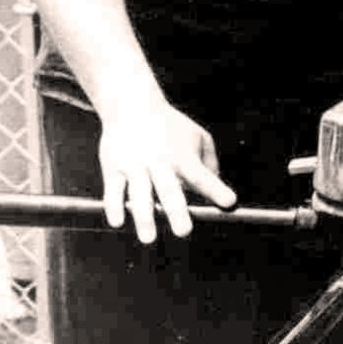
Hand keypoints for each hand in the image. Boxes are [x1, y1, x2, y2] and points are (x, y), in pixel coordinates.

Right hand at [97, 100, 236, 242]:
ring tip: (149, 239)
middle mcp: (160, 162)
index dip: (216, 190)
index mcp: (183, 156)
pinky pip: (113, 191)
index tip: (230, 203)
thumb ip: (209, 161)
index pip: (202, 176)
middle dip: (177, 211)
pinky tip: (118, 222)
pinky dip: (114, 207)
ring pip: (139, 194)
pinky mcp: (113, 168)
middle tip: (184, 232)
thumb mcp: (197, 136)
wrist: (132, 105)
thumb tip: (217, 189)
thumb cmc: (170, 126)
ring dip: (144, 217)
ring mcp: (135, 166)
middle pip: (169, 190)